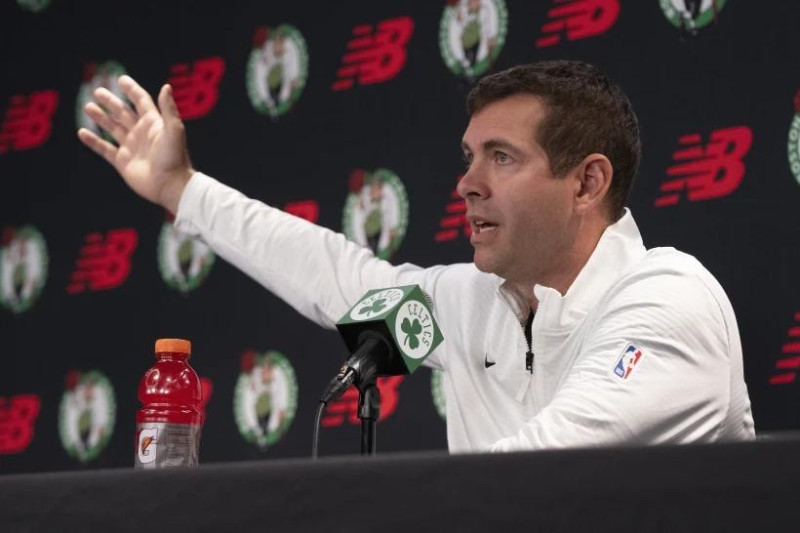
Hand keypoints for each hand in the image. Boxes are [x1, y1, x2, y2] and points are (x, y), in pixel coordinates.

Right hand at [77, 75, 194, 213]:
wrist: (170, 185)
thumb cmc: (174, 158)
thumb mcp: (174, 130)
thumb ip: (168, 109)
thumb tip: (166, 86)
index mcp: (154, 124)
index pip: (141, 102)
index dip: (132, 90)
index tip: (121, 80)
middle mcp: (141, 133)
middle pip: (123, 113)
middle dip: (111, 102)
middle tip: (98, 91)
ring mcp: (131, 147)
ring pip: (113, 128)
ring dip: (101, 118)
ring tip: (89, 107)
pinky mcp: (123, 162)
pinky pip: (105, 149)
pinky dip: (93, 141)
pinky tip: (82, 132)